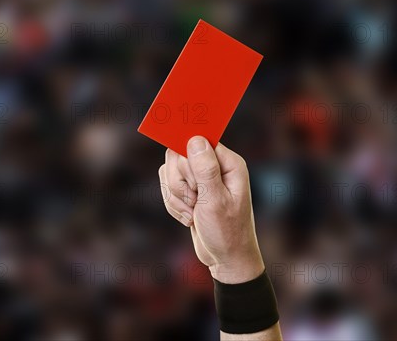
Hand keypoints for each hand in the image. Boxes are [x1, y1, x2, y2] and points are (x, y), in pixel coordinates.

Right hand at [158, 136, 264, 283]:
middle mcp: (215, 165)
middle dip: (180, 184)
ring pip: (169, 172)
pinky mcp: (190, 189)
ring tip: (193, 213)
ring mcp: (201, 177)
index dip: (188, 162)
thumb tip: (194, 139)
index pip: (197, 142)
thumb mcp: (215, 201)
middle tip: (196, 202)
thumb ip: (205, 169)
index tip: (192, 184)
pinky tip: (189, 217)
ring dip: (176, 197)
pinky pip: (167, 186)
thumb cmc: (227, 232)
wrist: (226, 258)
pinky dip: (173, 204)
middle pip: (178, 156)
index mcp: (229, 163)